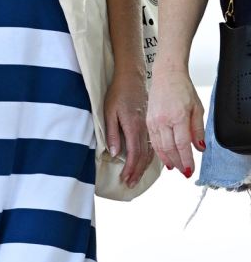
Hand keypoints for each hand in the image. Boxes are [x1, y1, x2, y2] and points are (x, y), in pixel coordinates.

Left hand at [104, 69, 153, 187]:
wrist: (130, 76)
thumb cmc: (118, 92)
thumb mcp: (109, 112)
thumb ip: (113, 133)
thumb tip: (116, 154)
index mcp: (134, 127)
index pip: (135, 154)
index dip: (130, 169)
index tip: (125, 179)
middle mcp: (144, 129)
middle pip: (144, 157)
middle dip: (137, 172)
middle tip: (130, 184)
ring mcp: (148, 126)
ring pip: (150, 152)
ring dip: (143, 167)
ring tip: (136, 178)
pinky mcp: (149, 123)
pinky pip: (152, 144)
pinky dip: (149, 157)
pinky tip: (146, 162)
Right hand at [146, 66, 204, 175]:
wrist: (166, 74)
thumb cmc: (182, 88)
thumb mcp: (197, 107)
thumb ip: (198, 129)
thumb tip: (199, 148)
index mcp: (177, 116)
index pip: (182, 145)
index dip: (186, 160)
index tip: (190, 170)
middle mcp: (163, 119)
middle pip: (169, 148)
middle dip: (177, 163)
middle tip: (184, 171)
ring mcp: (153, 120)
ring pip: (159, 146)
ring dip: (167, 159)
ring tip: (174, 167)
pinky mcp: (148, 119)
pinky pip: (152, 140)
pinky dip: (158, 150)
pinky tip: (164, 155)